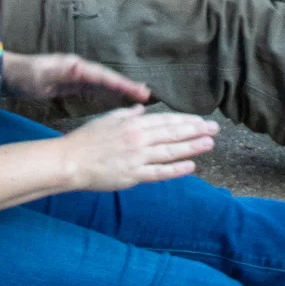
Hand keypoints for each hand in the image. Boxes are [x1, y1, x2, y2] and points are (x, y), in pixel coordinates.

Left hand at [2, 52, 151, 103]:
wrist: (7, 76)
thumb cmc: (23, 75)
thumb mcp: (40, 74)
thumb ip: (60, 70)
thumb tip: (80, 65)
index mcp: (75, 66)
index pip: (103, 76)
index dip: (121, 83)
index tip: (138, 90)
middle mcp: (78, 69)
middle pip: (107, 79)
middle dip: (126, 86)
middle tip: (146, 95)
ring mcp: (75, 76)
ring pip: (103, 84)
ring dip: (120, 90)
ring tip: (138, 98)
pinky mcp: (70, 84)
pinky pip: (94, 89)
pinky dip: (107, 94)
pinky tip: (115, 100)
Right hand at [62, 105, 217, 190]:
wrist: (69, 161)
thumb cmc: (86, 139)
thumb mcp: (109, 119)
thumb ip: (128, 114)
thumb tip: (142, 109)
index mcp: (133, 123)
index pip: (166, 121)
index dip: (186, 120)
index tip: (201, 120)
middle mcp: (138, 139)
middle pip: (173, 134)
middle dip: (196, 131)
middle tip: (215, 129)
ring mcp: (137, 158)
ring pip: (170, 152)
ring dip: (192, 147)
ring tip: (209, 144)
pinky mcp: (132, 176)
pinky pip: (158, 173)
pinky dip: (176, 170)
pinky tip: (191, 166)